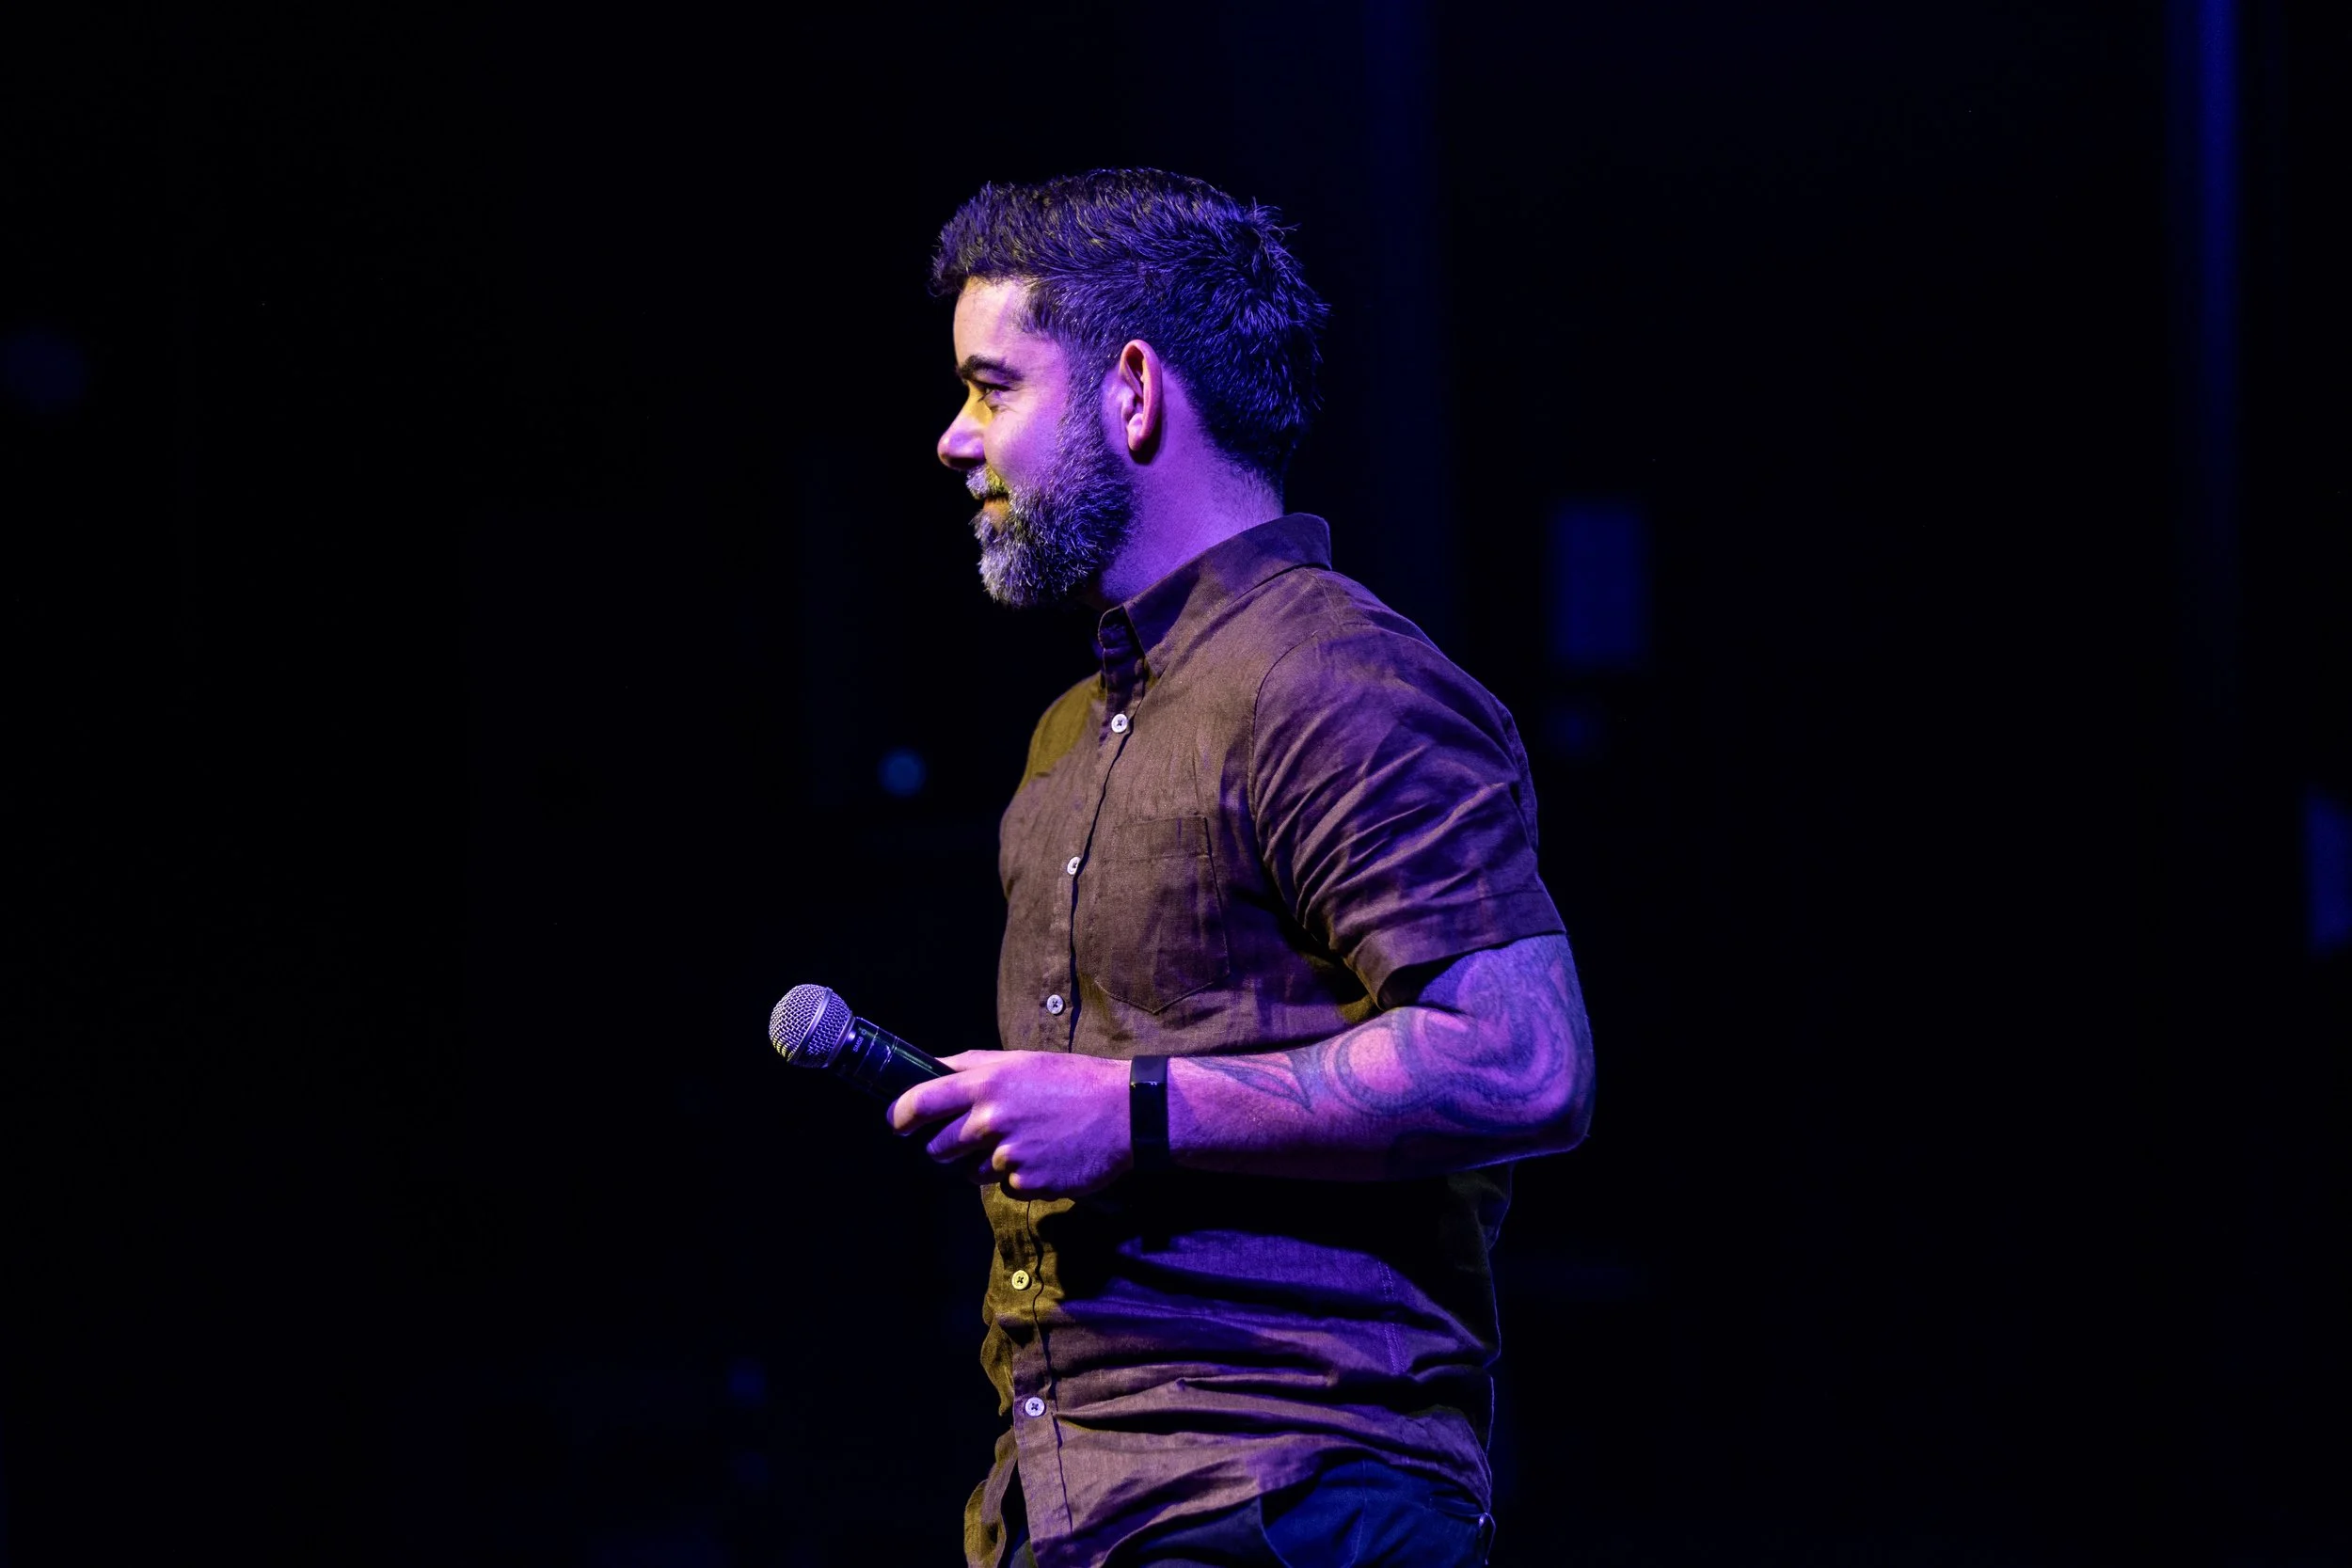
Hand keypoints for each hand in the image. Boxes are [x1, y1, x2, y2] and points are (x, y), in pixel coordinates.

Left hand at [887, 1051, 1132, 1199]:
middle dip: (946, 1147)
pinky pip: (1006, 1187)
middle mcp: (991, 1120)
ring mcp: (1009, 1156)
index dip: (901, 1116)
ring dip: (986, 1163)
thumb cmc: (1074, 1081)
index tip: (899, 1123)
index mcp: (987, 1084)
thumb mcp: (1022, 1060)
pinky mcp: (1028, 1184)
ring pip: (972, 1172)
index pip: (921, 1102)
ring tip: (1023, 1142)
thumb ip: (974, 1065)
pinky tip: (1043, 1157)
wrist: (1126, 1113)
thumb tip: (933, 1068)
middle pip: (938, 1148)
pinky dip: (1018, 1177)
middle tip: (973, 1137)